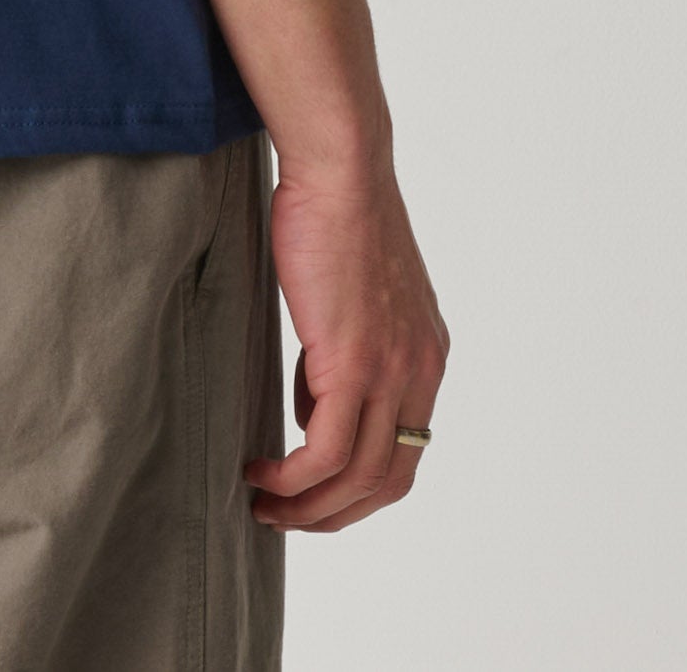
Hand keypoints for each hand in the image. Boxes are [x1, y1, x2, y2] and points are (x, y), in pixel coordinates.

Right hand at [245, 158, 447, 532]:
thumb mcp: (350, 293)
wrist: (341, 169)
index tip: (314, 491)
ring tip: (265, 507)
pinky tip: (260, 474)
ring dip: (308, 508)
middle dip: (336, 513)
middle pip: (388, 481)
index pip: (404, 451)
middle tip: (287, 518)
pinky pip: (324, 453)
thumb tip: (311, 401)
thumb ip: (341, 351)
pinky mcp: (352, 363)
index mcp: (426, 357)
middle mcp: (419, 372)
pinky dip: (293, 480)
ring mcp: (390, 371)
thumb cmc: (333, 213)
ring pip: (358, 478)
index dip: (359, 486)